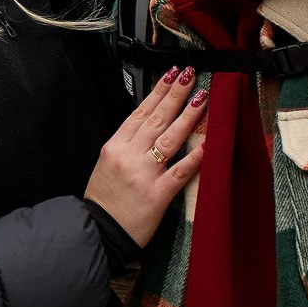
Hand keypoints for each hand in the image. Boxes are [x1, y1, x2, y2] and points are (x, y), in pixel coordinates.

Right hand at [84, 68, 205, 245]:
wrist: (99, 231)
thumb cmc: (104, 200)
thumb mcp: (106, 164)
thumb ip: (126, 144)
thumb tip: (149, 124)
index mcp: (115, 147)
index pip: (140, 112)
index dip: (158, 91)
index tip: (172, 75)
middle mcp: (129, 156)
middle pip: (157, 119)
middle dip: (176, 95)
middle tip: (191, 76)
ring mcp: (144, 174)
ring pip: (169, 139)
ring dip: (188, 116)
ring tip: (202, 99)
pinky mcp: (157, 195)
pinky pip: (180, 172)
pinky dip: (195, 157)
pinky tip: (208, 144)